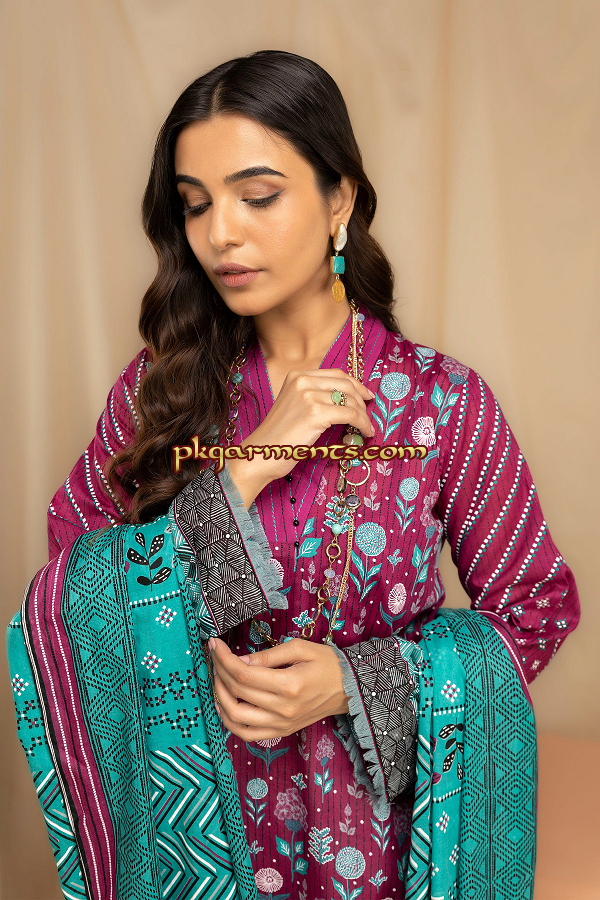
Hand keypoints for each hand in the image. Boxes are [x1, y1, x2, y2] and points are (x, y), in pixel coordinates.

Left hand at [208, 636, 349, 741]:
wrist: (349, 688)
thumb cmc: (327, 664)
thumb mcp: (299, 648)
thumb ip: (267, 655)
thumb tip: (238, 661)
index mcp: (289, 685)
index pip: (243, 673)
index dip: (223, 658)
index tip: (215, 645)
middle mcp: (283, 709)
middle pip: (236, 692)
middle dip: (219, 671)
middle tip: (214, 656)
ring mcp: (281, 724)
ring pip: (236, 717)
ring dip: (219, 696)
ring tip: (217, 679)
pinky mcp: (282, 732)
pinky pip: (248, 735)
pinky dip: (231, 722)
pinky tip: (224, 705)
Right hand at [227, 367, 375, 506]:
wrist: (261, 453)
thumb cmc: (278, 436)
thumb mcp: (295, 406)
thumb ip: (315, 397)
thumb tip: (347, 400)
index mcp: (297, 376)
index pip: (336, 374)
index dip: (355, 384)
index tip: (366, 395)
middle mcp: (302, 381)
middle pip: (346, 384)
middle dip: (362, 399)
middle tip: (370, 413)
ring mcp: (308, 395)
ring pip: (351, 400)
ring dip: (364, 415)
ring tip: (367, 427)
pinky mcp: (315, 413)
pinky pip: (350, 415)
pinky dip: (363, 423)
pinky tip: (366, 432)